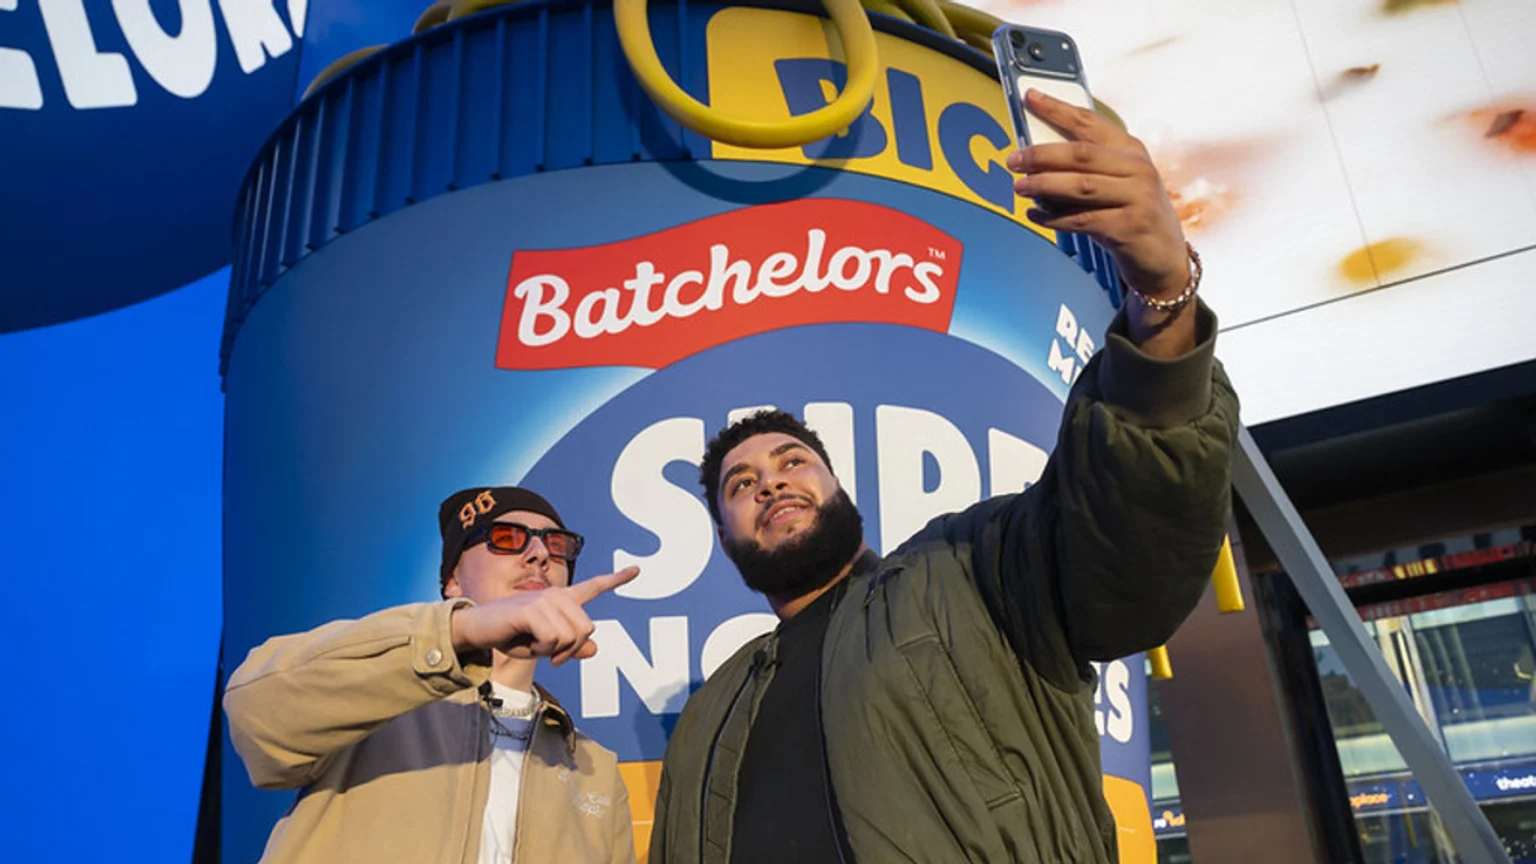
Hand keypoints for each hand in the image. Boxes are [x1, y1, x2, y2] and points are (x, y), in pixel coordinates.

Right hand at [449, 566, 639, 665]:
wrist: (477, 630)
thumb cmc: (510, 636)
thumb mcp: (544, 647)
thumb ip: (570, 647)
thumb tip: (594, 649)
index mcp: (561, 601)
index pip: (593, 587)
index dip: (616, 579)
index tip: (637, 570)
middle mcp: (557, 595)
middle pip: (587, 630)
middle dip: (569, 649)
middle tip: (547, 652)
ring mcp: (545, 600)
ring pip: (571, 636)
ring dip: (552, 651)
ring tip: (533, 643)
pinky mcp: (532, 609)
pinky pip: (553, 639)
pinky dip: (541, 650)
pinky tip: (527, 642)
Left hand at [1006, 89, 1189, 302]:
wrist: (1164, 258)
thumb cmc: (1131, 214)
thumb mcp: (1117, 183)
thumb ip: (1085, 168)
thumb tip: (1035, 157)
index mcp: (1131, 150)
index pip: (1090, 122)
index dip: (1057, 108)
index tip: (1029, 98)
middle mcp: (1138, 169)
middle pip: (1080, 154)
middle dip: (1041, 155)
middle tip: (1014, 160)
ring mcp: (1137, 197)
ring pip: (1080, 186)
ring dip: (1043, 186)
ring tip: (1019, 187)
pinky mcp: (1129, 226)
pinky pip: (1082, 220)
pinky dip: (1054, 218)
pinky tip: (1036, 216)